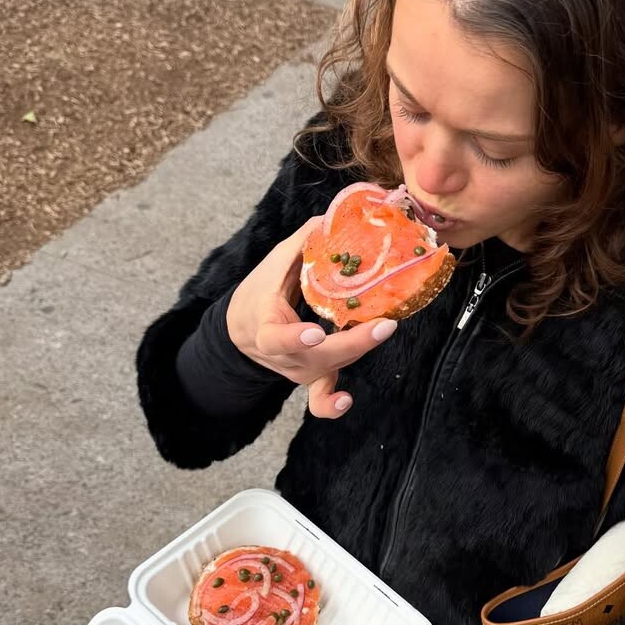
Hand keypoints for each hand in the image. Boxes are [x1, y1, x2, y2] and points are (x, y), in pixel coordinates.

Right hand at [225, 216, 397, 417]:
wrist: (241, 332)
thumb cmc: (259, 295)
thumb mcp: (271, 267)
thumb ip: (301, 246)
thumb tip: (332, 219)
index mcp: (267, 329)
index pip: (279, 338)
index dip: (296, 338)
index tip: (315, 333)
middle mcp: (286, 357)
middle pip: (320, 356)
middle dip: (353, 342)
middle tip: (383, 324)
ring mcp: (300, 372)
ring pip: (334, 363)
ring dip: (359, 346)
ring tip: (382, 327)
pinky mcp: (312, 379)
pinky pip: (321, 399)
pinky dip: (331, 404)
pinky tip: (346, 400)